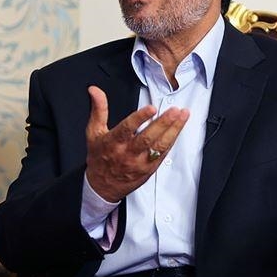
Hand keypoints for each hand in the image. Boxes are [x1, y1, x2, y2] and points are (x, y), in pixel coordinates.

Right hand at [85, 86, 189, 201]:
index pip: (127, 129)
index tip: (151, 108)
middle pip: (147, 138)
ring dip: (173, 130)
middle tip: (175, 110)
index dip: (139, 118)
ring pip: (159, 146)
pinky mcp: (149, 169)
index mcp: (113, 143)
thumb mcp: (93, 132)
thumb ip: (98, 109)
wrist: (103, 186)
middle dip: (163, 123)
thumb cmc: (99, 157)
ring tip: (183, 116)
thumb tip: (95, 90)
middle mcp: (127, 153)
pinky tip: (178, 128)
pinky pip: (163, 154)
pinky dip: (172, 140)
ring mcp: (140, 162)